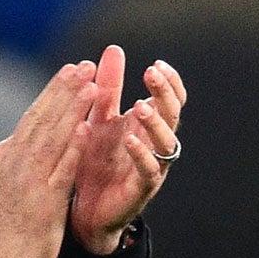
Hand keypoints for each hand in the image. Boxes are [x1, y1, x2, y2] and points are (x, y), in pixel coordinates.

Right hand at [0, 62, 95, 257]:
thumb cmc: (6, 229)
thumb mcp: (0, 186)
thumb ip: (9, 162)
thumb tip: (14, 140)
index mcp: (7, 157)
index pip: (33, 116)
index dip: (53, 91)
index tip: (70, 71)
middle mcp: (16, 163)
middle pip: (44, 118)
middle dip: (66, 89)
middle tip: (86, 65)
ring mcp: (30, 181)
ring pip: (54, 136)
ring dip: (73, 109)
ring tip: (92, 85)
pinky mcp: (45, 201)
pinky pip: (62, 169)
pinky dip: (73, 147)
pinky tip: (86, 128)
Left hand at [70, 47, 183, 255]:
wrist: (85, 209)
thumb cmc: (96, 161)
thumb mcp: (100, 118)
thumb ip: (109, 87)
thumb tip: (114, 48)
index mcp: (148, 125)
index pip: (172, 99)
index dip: (170, 82)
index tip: (157, 65)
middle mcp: (156, 144)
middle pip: (172, 114)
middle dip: (165, 93)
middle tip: (151, 74)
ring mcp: (152, 167)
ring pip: (166, 142)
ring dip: (155, 122)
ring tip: (140, 106)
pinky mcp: (141, 190)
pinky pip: (149, 171)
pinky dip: (141, 154)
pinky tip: (129, 140)